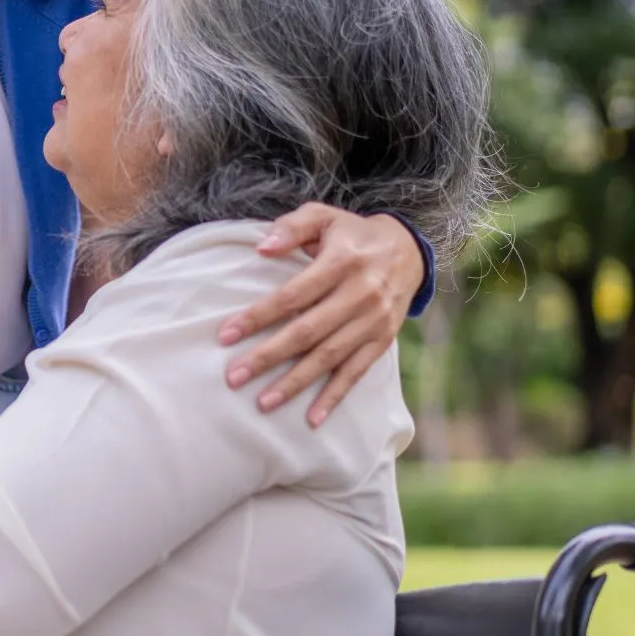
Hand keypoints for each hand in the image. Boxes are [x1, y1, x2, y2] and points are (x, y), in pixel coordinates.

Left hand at [218, 205, 420, 426]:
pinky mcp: (383, 340)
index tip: (226, 335)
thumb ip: (291, 227)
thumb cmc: (351, 234)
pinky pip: (357, 372)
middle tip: (234, 377)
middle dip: (269, 357)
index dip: (258, 316)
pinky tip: (312, 419)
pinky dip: (334, 397)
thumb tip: (261, 248)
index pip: (292, 295)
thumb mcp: (323, 216)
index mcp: (342, 262)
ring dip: (296, 382)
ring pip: (330, 357)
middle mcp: (361, 294)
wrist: (409, 250)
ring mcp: (374, 321)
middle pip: (308, 331)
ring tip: (263, 402)